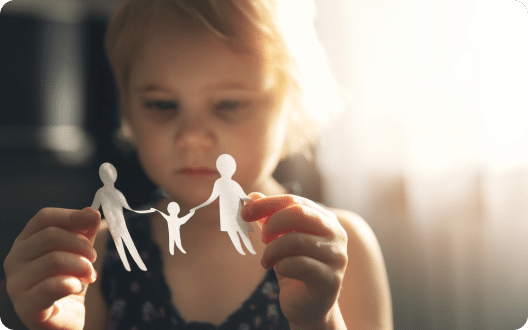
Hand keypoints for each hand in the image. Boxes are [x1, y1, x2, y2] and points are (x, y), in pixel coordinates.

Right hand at [3, 207, 99, 329]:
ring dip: (81, 266)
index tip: (93, 218)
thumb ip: (84, 233)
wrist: (63, 320)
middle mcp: (15, 259)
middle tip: (93, 259)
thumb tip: (91, 212)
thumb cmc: (68, 281)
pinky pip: (52, 286)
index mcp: (26, 241)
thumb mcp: (79, 253)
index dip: (71, 215)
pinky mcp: (26, 306)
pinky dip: (72, 284)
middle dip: (81, 245)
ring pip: (54, 260)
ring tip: (89, 276)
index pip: (44, 218)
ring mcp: (16, 283)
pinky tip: (77, 287)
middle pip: (51, 236)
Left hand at [242, 193, 347, 328]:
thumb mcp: (279, 239)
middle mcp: (336, 234)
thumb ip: (269, 217)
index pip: (294, 201)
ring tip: (266, 261)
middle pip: (298, 213)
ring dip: (272, 250)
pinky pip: (299, 265)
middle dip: (272, 223)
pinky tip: (280, 271)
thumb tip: (252, 197)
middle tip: (262, 238)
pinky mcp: (330, 280)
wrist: (308, 305)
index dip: (266, 204)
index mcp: (325, 219)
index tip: (244, 212)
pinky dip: (282, 266)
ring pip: (296, 240)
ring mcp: (337, 257)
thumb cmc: (295, 267)